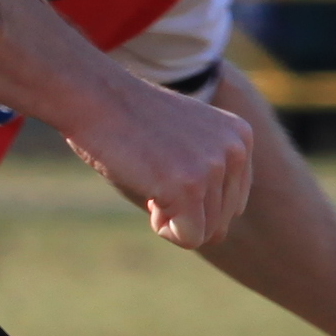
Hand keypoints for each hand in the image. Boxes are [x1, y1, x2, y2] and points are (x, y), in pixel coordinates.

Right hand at [66, 73, 253, 253]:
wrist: (95, 97)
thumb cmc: (128, 122)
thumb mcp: (187, 140)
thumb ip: (211, 172)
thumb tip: (215, 231)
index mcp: (241, 137)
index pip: (232, 204)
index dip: (193, 201)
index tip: (166, 168)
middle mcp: (236, 150)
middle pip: (222, 222)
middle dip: (184, 213)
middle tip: (153, 175)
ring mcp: (214, 167)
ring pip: (206, 233)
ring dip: (171, 218)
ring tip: (149, 177)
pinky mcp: (189, 186)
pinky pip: (188, 238)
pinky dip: (163, 228)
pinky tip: (148, 192)